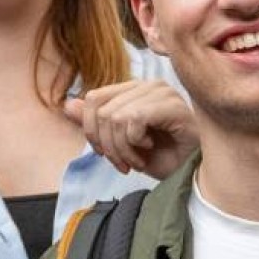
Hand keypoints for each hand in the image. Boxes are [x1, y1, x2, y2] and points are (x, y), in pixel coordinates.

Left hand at [65, 79, 197, 177]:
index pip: (94, 98)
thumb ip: (94, 123)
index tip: (105, 154)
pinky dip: (136, 141)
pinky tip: (151, 147)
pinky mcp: (173, 105)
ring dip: (123, 148)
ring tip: (138, 159)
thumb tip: (67, 104)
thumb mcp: (119, 143)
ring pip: (116, 117)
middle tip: (124, 163)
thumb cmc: (162, 157)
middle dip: (109, 146)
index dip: (92, 130)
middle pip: (102, 111)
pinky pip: (134, 119)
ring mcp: (162, 92)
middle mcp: (147, 85)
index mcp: (133, 90)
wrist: (191, 173)